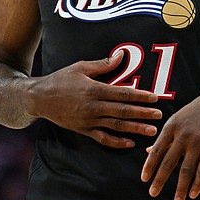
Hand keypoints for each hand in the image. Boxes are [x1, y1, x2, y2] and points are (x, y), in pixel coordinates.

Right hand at [29, 52, 162, 147]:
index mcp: (94, 89)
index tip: (154, 98)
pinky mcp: (83, 130)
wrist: (40, 98)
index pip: (122, 93)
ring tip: (151, 131)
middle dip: (143, 113)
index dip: (140, 96)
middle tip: (159, 116)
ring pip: (116, 126)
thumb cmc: (60, 79)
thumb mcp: (80, 67)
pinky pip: (103, 138)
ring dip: (135, 129)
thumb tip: (121, 56)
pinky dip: (117, 142)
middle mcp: (93, 107)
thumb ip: (102, 64)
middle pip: (123, 111)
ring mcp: (88, 120)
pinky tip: (130, 143)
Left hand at [140, 83, 199, 199]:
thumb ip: (165, 137)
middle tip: (152, 193)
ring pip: (186, 169)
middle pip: (168, 161)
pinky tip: (193, 194)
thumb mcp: (178, 119)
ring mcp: (198, 141)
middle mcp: (182, 134)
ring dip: (180, 188)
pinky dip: (198, 184)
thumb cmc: (198, 111)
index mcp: (171, 126)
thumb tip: (148, 152)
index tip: (144, 179)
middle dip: (160, 179)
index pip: (157, 150)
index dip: (149, 165)